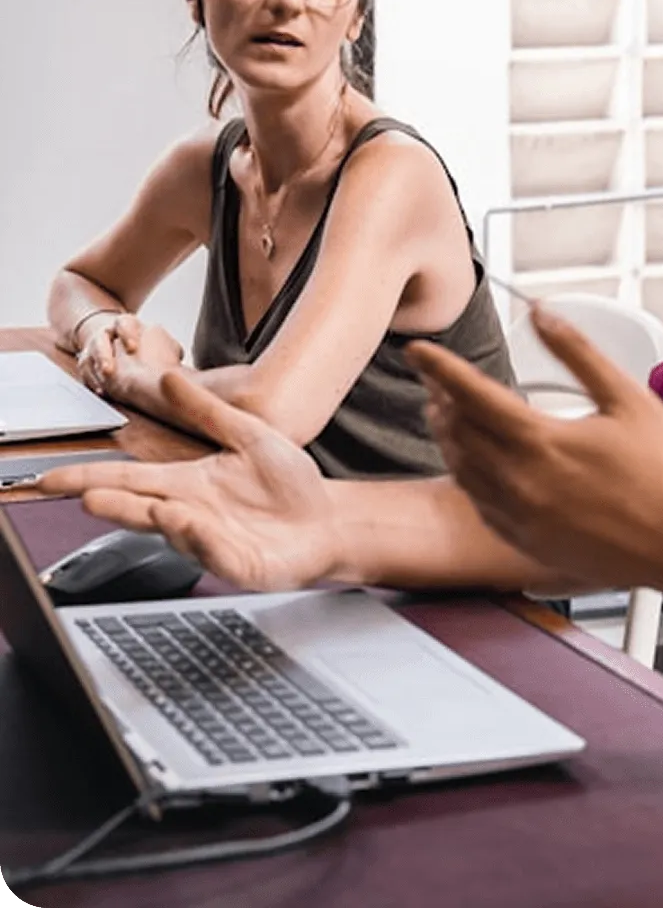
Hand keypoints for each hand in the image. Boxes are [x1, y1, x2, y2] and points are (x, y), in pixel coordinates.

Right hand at [37, 372, 341, 590]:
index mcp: (188, 485)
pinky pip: (213, 553)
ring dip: (159, 520)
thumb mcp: (249, 436)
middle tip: (85, 498)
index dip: (91, 479)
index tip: (53, 478)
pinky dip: (201, 540)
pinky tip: (191, 523)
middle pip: (140, 508)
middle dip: (112, 505)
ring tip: (151, 507)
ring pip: (174, 532)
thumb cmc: (288, 484)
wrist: (329, 519)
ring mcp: (212, 541)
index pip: (130, 479)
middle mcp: (191, 514)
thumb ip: (208, 411)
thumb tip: (170, 379)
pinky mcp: (238, 564)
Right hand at [75, 315, 181, 395]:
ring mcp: (94, 349)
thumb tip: (180, 358)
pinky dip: (93, 382)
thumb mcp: (156, 339)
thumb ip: (167, 346)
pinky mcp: (87, 364)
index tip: (133, 347)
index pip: (124, 322)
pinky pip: (86, 373)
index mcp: (126, 324)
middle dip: (103, 354)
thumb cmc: (144, 342)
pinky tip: (102, 391)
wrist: (118, 339)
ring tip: (105, 382)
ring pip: (89, 357)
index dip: (127, 333)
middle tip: (109, 369)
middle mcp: (107, 335)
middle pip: (100, 340)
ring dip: (95, 370)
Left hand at [406, 307, 662, 591]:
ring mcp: (522, 519)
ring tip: (446, 414)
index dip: (439, 368)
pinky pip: (481, 505)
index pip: (471, 395)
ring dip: (448, 438)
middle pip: (458, 433)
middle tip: (435, 378)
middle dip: (440, 399)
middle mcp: (523, 484)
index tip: (419, 351)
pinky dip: (469, 477)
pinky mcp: (529, 544)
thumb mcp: (628, 397)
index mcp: (543, 443)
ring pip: (463, 471)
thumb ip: (577, 352)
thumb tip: (542, 314)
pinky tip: (476, 464)